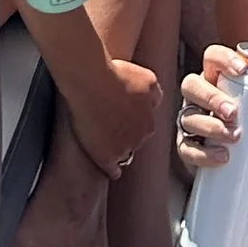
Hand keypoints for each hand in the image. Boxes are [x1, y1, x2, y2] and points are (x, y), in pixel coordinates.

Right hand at [71, 52, 162, 179]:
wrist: (92, 82)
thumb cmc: (117, 76)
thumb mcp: (147, 79)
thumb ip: (155, 95)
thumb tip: (155, 104)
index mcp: (149, 122)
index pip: (144, 128)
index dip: (133, 121)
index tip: (124, 116)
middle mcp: (140, 138)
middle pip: (134, 141)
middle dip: (125, 134)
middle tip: (110, 121)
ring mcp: (122, 149)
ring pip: (122, 153)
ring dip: (116, 147)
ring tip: (102, 137)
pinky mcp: (105, 157)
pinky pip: (112, 170)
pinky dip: (111, 169)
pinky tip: (109, 167)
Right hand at [177, 41, 244, 171]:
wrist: (232, 153)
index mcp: (216, 77)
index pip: (212, 57)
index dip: (223, 58)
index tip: (241, 70)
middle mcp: (197, 95)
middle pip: (192, 85)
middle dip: (212, 97)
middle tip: (234, 113)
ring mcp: (188, 119)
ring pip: (188, 116)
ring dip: (209, 125)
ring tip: (234, 137)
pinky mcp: (186, 145)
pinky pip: (186, 148)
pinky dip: (202, 154)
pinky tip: (222, 158)